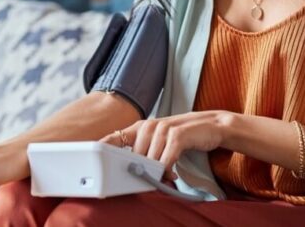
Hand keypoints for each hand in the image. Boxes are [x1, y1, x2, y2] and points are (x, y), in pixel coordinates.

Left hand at [98, 110, 231, 182]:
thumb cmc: (183, 137)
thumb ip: (145, 152)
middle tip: (151, 179)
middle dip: (141, 170)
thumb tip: (130, 171)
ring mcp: (163, 128)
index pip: (115, 137)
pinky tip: (171, 175)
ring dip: (156, 172)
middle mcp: (149, 125)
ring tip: (164, 177)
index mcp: (141, 127)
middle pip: (133, 155)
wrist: (211, 126)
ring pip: (150, 159)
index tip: (92, 160)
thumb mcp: (160, 141)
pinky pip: (165, 159)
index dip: (102, 147)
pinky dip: (167, 170)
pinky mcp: (177, 135)